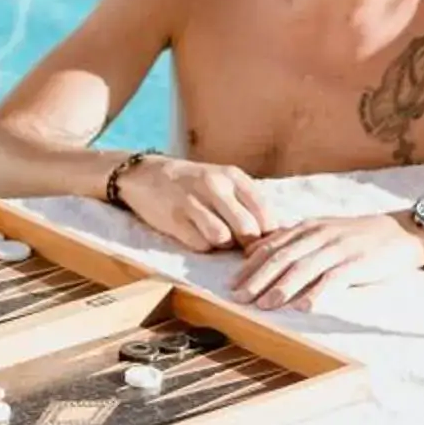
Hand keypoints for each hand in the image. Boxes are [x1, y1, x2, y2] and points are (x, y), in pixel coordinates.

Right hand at [117, 155, 271, 251]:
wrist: (146, 174)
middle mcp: (215, 185)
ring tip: (215, 237)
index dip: (269, 238)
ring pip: (223, 238)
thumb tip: (278, 236)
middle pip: (248, 230)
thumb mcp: (224, 184)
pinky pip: (199, 244)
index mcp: (234, 177)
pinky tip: (194, 235)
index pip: (266, 215)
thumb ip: (248, 205)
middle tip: (241, 250)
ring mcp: (192, 200)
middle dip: (247, 246)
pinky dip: (201, 246)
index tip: (264, 247)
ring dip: (222, 245)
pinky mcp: (173, 217)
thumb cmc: (194, 184)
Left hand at [232, 214, 423, 309]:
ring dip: (281, 288)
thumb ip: (294, 241)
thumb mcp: (323, 231)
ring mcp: (338, 248)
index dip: (250, 266)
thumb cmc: (358, 236)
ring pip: (302, 268)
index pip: (271, 246)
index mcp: (307, 227)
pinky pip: (333, 279)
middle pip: (281, 258)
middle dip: (257, 279)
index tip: (232, 283)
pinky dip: (317, 293)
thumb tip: (259, 254)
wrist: (400, 232)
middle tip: (238, 298)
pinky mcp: (357, 263)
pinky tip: (304, 307)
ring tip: (264, 305)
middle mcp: (319, 235)